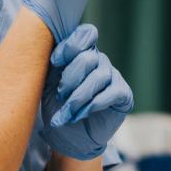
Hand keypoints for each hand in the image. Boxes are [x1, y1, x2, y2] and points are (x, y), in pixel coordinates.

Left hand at [40, 23, 133, 160]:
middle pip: (89, 57)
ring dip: (78, 97)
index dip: (70, 46)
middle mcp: (99, 60)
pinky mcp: (123, 94)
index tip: (54, 62)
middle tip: (59, 96)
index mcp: (81, 52)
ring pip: (99, 76)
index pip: (85, 34)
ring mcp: (113, 76)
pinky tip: (80, 115)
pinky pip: (111, 92)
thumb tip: (47, 49)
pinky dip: (92, 105)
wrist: (67, 137)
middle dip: (70, 78)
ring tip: (66, 113)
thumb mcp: (48, 82)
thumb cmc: (56, 106)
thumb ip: (52, 64)